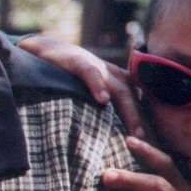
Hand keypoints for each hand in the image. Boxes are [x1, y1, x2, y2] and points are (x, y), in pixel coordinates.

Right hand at [18, 35, 142, 136]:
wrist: (39, 48)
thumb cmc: (61, 74)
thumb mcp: (84, 88)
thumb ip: (96, 105)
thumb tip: (103, 134)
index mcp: (112, 78)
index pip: (136, 97)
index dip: (144, 116)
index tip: (151, 140)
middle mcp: (108, 71)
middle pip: (133, 96)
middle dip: (141, 119)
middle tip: (146, 142)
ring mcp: (94, 65)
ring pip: (120, 87)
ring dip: (129, 110)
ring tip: (135, 131)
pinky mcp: (76, 60)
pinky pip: (91, 72)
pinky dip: (98, 85)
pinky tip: (103, 100)